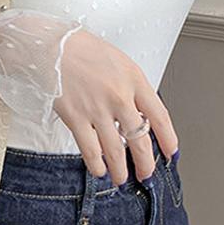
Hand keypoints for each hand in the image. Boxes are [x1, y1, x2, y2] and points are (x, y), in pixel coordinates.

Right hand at [53, 28, 178, 185]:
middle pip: (140, 140)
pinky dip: (97, 165)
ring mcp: (98, 109)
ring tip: (121, 178)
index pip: (160, 117)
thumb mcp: (120, 63)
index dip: (168, 140)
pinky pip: (91, 150)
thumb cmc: (84, 51)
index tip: (170, 152)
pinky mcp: (76, 118)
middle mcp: (119, 97)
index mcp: (134, 80)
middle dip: (146, 164)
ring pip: (116, 151)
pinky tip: (99, 170)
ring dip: (120, 170)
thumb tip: (141, 116)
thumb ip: (132, 88)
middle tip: (146, 174)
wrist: (53, 46)